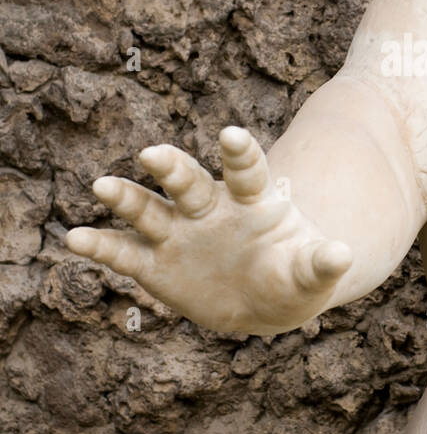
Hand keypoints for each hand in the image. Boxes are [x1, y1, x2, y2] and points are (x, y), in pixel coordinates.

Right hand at [65, 126, 351, 334]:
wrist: (264, 299)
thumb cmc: (292, 275)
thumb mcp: (310, 273)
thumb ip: (321, 263)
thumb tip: (345, 255)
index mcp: (251, 202)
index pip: (245, 170)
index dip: (239, 152)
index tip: (230, 133)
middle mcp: (208, 208)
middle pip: (188, 182)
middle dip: (172, 167)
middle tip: (153, 153)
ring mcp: (178, 234)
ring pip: (148, 209)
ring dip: (126, 198)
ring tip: (101, 185)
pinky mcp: (154, 264)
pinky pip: (124, 253)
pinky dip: (100, 247)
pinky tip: (74, 240)